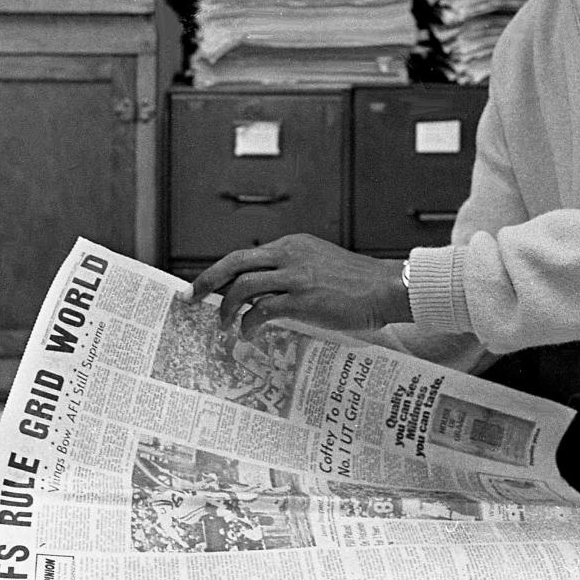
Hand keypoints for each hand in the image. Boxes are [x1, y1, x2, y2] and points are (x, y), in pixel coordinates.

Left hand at [190, 234, 411, 335]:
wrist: (387, 288)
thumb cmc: (358, 285)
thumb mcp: (319, 266)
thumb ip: (292, 274)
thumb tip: (264, 297)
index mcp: (292, 245)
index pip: (247, 255)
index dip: (222, 270)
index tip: (206, 285)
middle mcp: (289, 255)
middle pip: (235, 262)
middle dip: (208, 279)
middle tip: (192, 296)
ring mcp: (295, 275)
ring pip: (243, 286)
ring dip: (226, 307)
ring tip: (223, 325)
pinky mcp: (303, 298)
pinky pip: (262, 310)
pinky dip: (248, 323)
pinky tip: (248, 334)